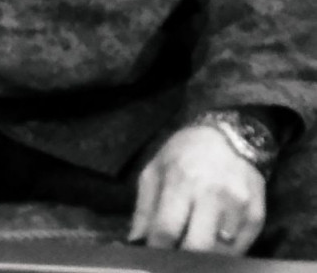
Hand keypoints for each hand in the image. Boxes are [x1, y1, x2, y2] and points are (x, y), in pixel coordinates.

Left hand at [128, 125, 265, 253]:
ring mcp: (238, 207)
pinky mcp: (256, 217)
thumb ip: (144, 206)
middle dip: (182, 257)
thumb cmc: (187, 152)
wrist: (233, 135)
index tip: (155, 252)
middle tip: (176, 253)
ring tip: (195, 242)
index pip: (166, 230)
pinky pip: (239, 252)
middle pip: (195, 248)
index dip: (157, 249)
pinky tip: (215, 238)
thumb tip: (135, 242)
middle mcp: (212, 195)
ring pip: (218, 254)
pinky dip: (225, 252)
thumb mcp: (157, 168)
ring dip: (205, 255)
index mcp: (182, 181)